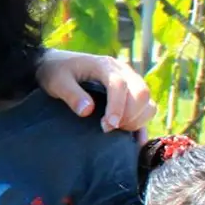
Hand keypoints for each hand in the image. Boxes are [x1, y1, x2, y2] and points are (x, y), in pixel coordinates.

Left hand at [36, 50, 155, 134]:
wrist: (56, 65)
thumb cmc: (56, 72)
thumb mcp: (57, 81)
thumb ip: (71, 94)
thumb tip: (88, 111)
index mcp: (104, 65)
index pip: (120, 85)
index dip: (117, 107)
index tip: (107, 126)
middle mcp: (122, 71)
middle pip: (141, 93)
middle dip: (130, 115)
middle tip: (109, 129)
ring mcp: (129, 83)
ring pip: (148, 102)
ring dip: (138, 119)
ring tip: (118, 130)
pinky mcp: (130, 95)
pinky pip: (147, 110)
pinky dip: (143, 124)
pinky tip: (133, 139)